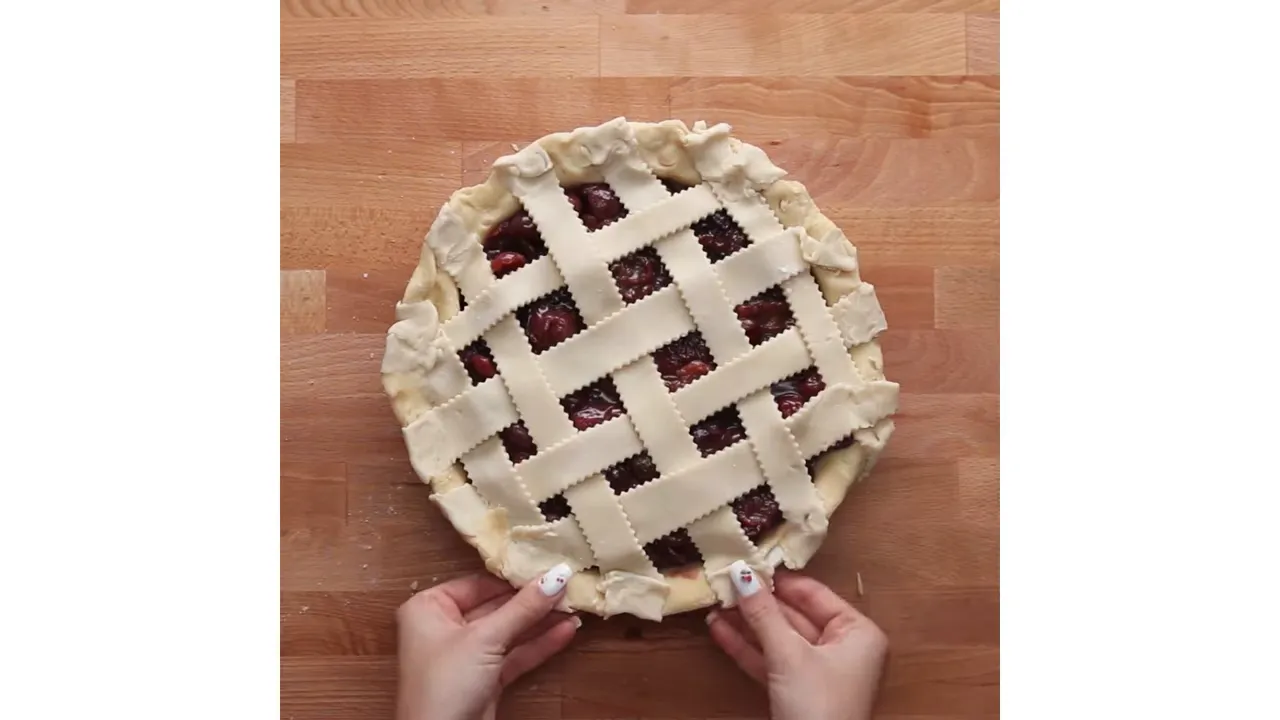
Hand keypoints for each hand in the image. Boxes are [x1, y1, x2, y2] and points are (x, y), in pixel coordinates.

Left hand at [396, 564, 579, 719]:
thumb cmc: (443, 685)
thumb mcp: (485, 638)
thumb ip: (523, 607)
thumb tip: (557, 575)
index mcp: (428, 608)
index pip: (478, 583)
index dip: (513, 579)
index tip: (548, 569)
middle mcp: (444, 628)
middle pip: (496, 607)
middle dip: (532, 602)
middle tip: (567, 587)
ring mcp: (465, 656)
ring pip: (508, 632)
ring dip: (541, 622)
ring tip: (574, 607)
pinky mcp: (483, 679)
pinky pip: (513, 655)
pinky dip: (538, 645)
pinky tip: (565, 632)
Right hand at [707, 562, 887, 719]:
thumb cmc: (819, 706)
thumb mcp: (789, 655)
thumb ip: (764, 614)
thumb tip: (742, 573)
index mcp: (857, 633)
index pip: (814, 594)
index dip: (780, 581)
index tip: (748, 564)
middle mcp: (843, 649)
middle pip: (794, 616)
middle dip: (758, 604)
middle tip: (725, 582)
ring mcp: (819, 672)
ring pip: (778, 640)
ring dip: (746, 625)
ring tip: (715, 604)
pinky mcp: (797, 692)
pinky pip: (772, 662)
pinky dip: (747, 648)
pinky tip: (719, 631)